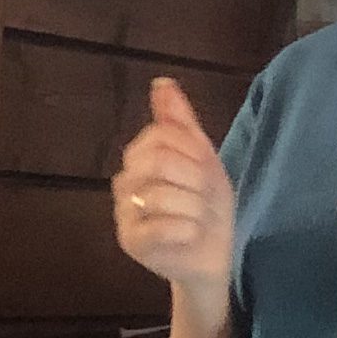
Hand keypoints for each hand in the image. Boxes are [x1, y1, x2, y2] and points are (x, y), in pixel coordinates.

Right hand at [114, 77, 235, 300]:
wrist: (213, 255)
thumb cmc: (206, 206)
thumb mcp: (203, 158)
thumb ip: (180, 122)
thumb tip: (162, 82)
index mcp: (140, 157)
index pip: (163, 135)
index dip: (194, 152)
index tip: (206, 172)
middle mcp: (125, 182)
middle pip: (160, 162)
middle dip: (196, 181)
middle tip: (204, 199)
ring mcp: (124, 213)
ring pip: (163, 196)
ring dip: (197, 209)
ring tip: (199, 220)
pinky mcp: (131, 242)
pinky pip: (162, 226)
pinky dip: (188, 230)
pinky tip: (191, 236)